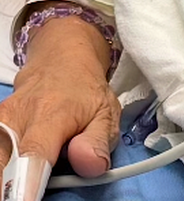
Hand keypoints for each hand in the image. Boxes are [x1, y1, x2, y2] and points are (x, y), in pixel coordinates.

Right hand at [0, 17, 119, 175]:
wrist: (60, 62)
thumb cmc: (85, 92)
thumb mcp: (106, 113)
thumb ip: (98, 142)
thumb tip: (90, 166)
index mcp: (50, 115)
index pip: (33, 155)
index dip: (27, 185)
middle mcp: (16, 118)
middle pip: (5, 166)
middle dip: (14, 188)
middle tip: (30, 194)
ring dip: (9, 178)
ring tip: (26, 186)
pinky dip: (5, 168)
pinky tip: (16, 171)